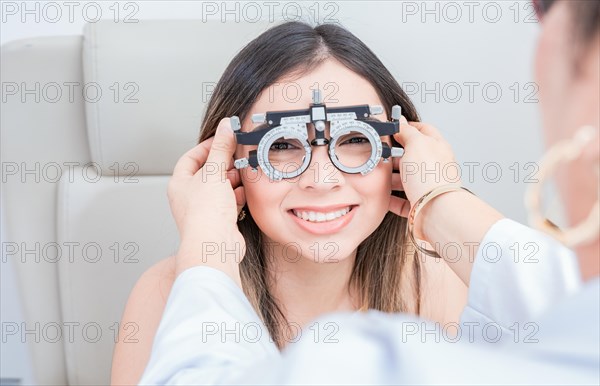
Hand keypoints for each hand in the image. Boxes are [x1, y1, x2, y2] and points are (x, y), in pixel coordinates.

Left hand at [167, 118, 245, 282]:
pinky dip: (236, 196)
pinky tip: (243, 192)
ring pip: (219, 188)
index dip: (207, 146)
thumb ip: (222, 148)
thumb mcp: (214, 173)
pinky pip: (228, 202)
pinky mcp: (218, 220)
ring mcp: (203, 210)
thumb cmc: (205, 215)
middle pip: (207, 172)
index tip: (223, 139)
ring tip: (241, 174)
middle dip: (223, 164)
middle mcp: (188, 197)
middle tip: (236, 156)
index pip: (191, 157)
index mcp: (179, 183)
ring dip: (231, 181)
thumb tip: (226, 127)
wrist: (214, 246)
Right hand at [388, 117, 461, 218]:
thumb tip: (401, 123)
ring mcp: (426, 186)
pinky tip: (383, 195)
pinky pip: (401, 201)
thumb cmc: (432, 177)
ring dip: (390, 178)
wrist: (436, 210)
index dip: (409, 127)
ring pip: (405, 179)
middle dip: (395, 156)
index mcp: (437, 148)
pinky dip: (390, 199)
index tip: (394, 128)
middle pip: (412, 156)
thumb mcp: (416, 144)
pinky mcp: (419, 204)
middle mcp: (434, 167)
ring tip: (379, 176)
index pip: (424, 130)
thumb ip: (407, 131)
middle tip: (382, 154)